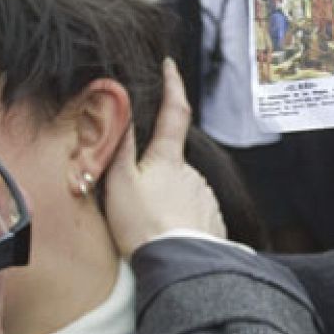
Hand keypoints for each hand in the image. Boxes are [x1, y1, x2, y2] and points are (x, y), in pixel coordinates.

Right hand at [104, 59, 225, 255]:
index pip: (175, 111)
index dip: (172, 85)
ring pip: (181, 189)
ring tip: (147, 227)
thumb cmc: (142, 226)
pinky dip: (179, 219)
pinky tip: (165, 236)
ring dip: (166, 201)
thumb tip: (120, 107)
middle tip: (135, 200)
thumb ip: (119, 145)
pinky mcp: (214, 221)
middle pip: (172, 160)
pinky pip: (192, 213)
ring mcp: (205, 196)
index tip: (169, 66)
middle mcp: (192, 172)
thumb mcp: (119, 183)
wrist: (178, 266)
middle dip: (156, 173)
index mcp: (168, 158)